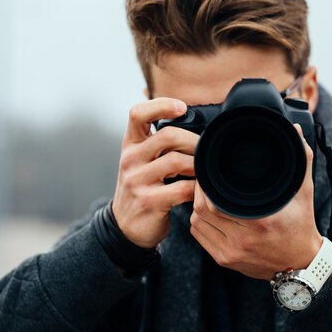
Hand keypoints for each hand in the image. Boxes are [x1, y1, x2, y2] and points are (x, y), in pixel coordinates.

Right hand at [112, 98, 198, 247]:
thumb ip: (158, 143)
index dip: (161, 105)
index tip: (182, 108)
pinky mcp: (148, 201)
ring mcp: (137, 181)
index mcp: (130, 144)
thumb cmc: (142, 187)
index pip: (137, 114)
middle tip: (206, 151)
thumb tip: (193, 124)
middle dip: (194, 141)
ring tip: (205, 171)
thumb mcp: (141, 161)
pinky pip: (182, 189)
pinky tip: (200, 190)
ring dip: (198, 165)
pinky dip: (197, 188)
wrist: (125, 226)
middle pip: (168, 135)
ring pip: (176, 161)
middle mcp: (130, 159)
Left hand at [189, 124, 322, 279]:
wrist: (301, 264)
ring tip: (207, 194)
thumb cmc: (301, 225)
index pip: (214, 202)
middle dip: (198, 192)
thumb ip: (300, 158)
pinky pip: (199, 236)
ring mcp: (231, 252)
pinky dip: (199, 222)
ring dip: (197, 206)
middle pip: (201, 210)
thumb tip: (294, 130)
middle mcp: (243, 240)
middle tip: (205, 180)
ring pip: (196, 222)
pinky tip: (208, 212)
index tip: (208, 172)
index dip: (205, 185)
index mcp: (260, 222)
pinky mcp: (224, 260)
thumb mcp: (303, 191)